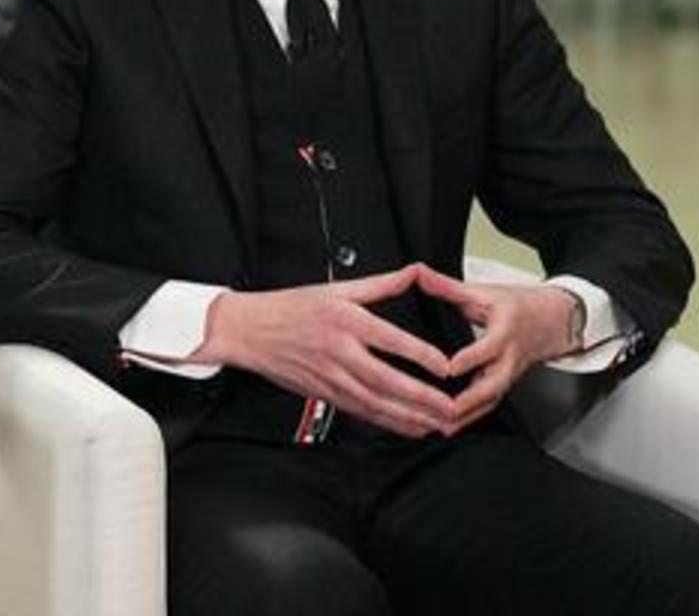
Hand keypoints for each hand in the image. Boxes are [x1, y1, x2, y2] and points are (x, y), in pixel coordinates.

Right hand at [194, 264, 456, 438]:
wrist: (248, 331)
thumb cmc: (288, 308)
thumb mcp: (335, 288)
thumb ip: (379, 285)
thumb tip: (412, 273)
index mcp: (345, 321)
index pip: (390, 340)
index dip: (419, 355)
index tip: (444, 366)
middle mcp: (339, 351)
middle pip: (386, 380)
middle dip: (421, 398)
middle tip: (450, 407)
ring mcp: (330, 376)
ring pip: (375, 402)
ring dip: (408, 416)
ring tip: (437, 423)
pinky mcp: (323, 392)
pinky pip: (360, 411)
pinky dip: (386, 422)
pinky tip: (407, 427)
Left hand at [415, 265, 580, 433]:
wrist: (552, 321)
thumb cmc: (516, 305)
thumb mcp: (483, 290)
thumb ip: (447, 286)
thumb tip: (418, 272)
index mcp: (505, 331)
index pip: (488, 348)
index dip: (469, 359)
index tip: (447, 368)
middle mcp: (509, 357)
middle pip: (493, 384)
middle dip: (469, 400)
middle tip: (444, 410)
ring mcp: (508, 375)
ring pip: (490, 400)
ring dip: (467, 416)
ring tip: (440, 427)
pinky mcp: (503, 385)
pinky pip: (488, 405)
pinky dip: (469, 418)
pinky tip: (447, 427)